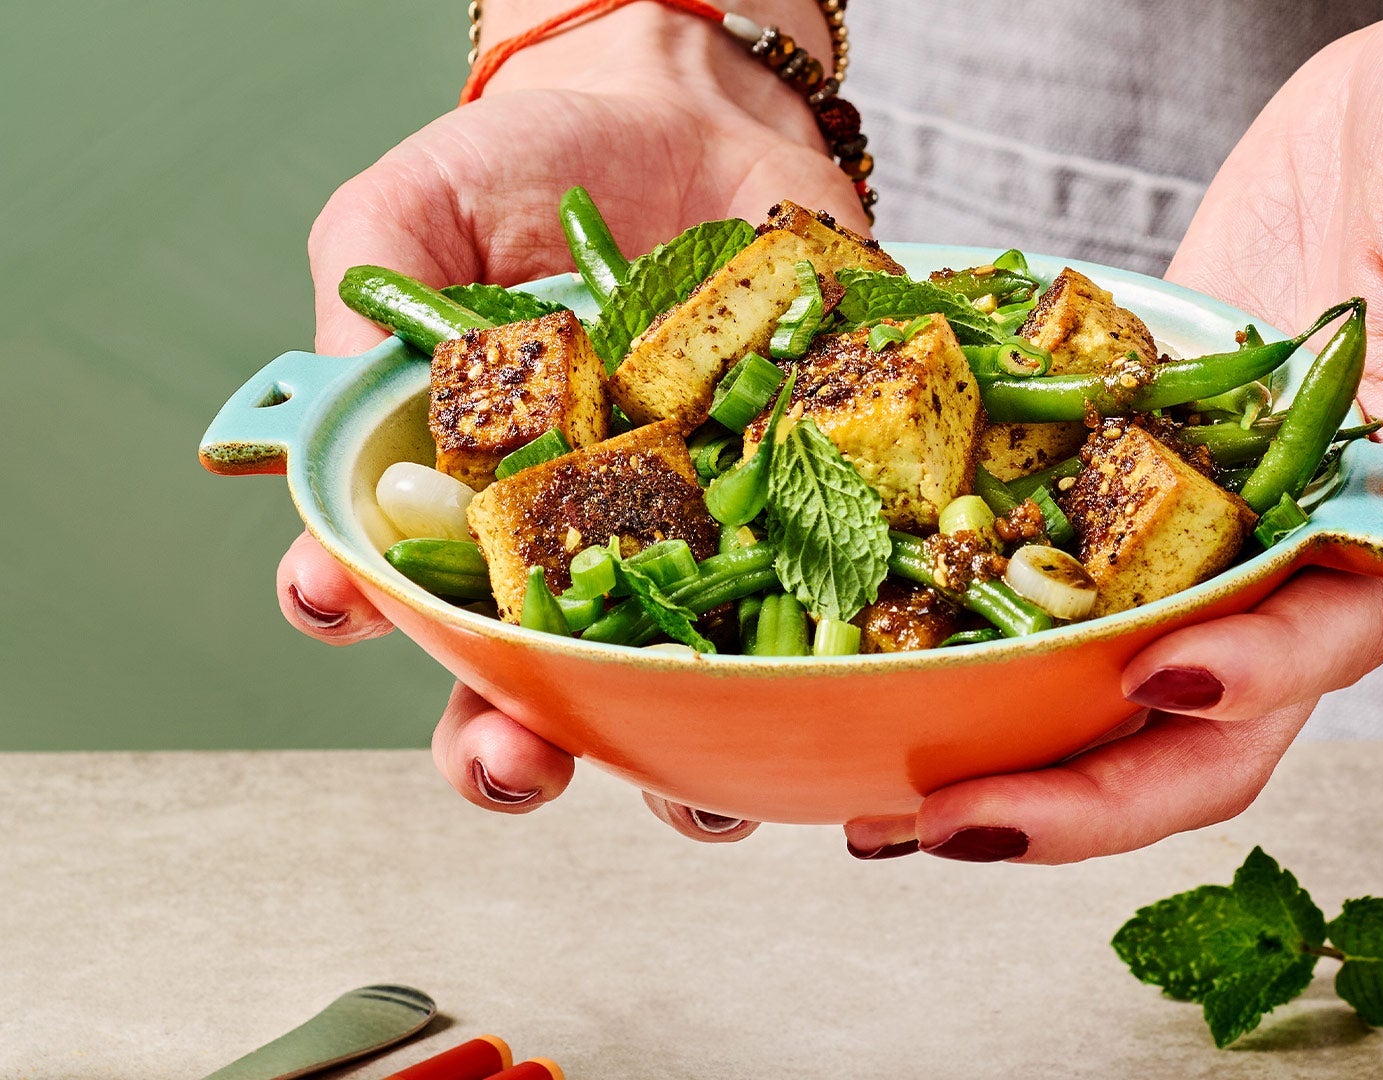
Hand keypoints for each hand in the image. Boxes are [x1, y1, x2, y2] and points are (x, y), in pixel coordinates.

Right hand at [281, 0, 853, 837]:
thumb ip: (365, 306)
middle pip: (540, 687)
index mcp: (466, 498)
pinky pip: (833, 603)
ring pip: (693, 693)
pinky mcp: (812, 509)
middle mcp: (582, 543)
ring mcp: (703, 536)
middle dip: (518, 749)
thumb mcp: (414, 210)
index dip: (361, 613)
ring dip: (689, 768)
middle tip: (517, 760)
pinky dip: (846, 661)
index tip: (339, 598)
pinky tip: (841, 686)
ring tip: (698, 792)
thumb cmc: (531, 168)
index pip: (398, 590)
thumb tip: (332, 411)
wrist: (692, 112)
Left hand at [850, 0, 1382, 863]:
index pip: (1325, 644)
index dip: (1243, 683)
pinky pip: (1054, 557)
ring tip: (882, 796)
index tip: (1152, 684)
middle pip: (1198, 724)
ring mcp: (1207, 518)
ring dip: (1006, 745)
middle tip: (948, 821)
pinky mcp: (1136, 462)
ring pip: (1106, 671)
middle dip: (1083, 791)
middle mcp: (1297, 552)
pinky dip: (975, 615)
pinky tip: (876, 637)